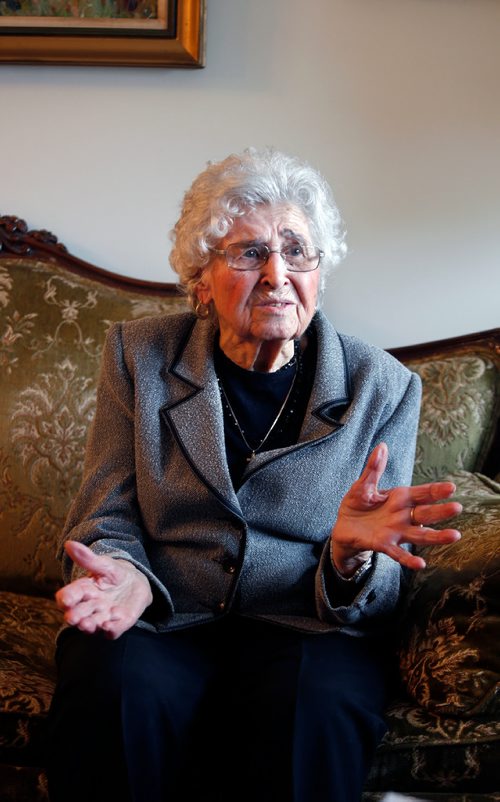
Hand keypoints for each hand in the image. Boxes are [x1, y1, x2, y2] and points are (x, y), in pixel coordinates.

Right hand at [55, 541, 152, 638]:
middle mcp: (90, 607)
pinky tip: (108, 627)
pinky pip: (112, 631)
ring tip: (86, 624)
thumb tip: (69, 544)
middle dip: (75, 616)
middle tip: (72, 617)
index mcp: (83, 591)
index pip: (69, 596)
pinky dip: (110, 630)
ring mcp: (103, 617)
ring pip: (92, 625)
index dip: (66, 598)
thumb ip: (87, 558)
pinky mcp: (118, 624)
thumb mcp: (103, 564)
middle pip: (78, 613)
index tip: (64, 599)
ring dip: (89, 626)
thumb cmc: (114, 574)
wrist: (135, 583)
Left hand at [331, 442, 461, 573]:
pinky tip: (420, 564)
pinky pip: (399, 554)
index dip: (436, 490)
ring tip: (454, 536)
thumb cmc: (357, 505)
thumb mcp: (364, 485)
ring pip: (420, 535)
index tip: (451, 487)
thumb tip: (382, 445)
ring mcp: (396, 532)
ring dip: (436, 536)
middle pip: (426, 513)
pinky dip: (409, 559)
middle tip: (457, 508)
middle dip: (441, 511)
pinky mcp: (384, 545)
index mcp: (400, 498)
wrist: (343, 527)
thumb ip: (374, 468)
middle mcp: (403, 516)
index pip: (422, 493)